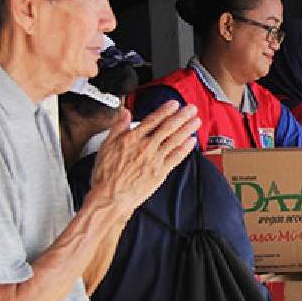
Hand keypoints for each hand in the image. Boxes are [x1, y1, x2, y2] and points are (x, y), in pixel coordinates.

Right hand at [89, 102, 199, 218]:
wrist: (110, 196)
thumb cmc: (106, 174)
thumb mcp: (105, 145)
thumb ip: (118, 127)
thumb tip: (124, 112)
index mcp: (133, 138)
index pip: (153, 120)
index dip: (165, 110)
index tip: (174, 104)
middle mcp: (146, 147)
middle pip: (168, 128)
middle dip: (182, 116)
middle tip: (191, 109)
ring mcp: (155, 159)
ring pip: (175, 140)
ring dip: (187, 129)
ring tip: (196, 121)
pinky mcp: (161, 172)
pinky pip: (176, 157)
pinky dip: (185, 148)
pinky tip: (192, 141)